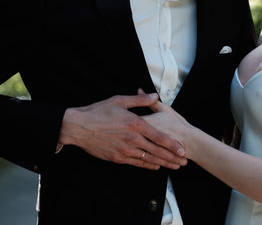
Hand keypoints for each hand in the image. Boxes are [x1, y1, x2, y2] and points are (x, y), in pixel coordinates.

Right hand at [58, 94, 187, 169]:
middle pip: (157, 151)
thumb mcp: (119, 101)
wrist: (78, 127)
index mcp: (135, 124)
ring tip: (174, 167)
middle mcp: (132, 139)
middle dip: (172, 158)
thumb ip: (139, 100)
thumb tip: (154, 95)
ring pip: (148, 159)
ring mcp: (124, 150)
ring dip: (163, 163)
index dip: (172, 145)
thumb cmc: (98, 112)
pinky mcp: (117, 157)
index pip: (159, 137)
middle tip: (183, 162)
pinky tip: (155, 166)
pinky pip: (136, 163)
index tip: (182, 150)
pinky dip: (147, 165)